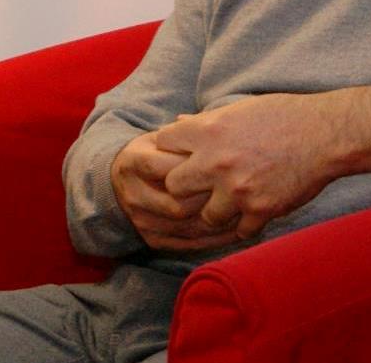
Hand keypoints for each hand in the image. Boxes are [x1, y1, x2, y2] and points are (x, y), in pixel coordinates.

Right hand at [110, 131, 242, 251]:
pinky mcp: (152, 239)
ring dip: (218, 222)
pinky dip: (214, 238)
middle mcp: (133, 194)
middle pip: (179, 205)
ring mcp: (141, 220)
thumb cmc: (157, 150)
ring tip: (244, 211)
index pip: (169, 170)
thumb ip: (187, 133)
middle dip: (212, 199)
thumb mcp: (165, 137)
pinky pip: (187, 244)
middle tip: (241, 191)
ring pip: (186, 227)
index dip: (200, 168)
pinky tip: (235, 227)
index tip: (227, 161)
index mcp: (134, 161)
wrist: (125, 178)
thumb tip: (217, 127)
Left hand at [155, 87, 370, 240]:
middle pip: (173, 186)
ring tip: (231, 201)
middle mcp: (216, 161)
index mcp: (209, 130)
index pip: (164, 143)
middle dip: (185, 186)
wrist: (325, 134)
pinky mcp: (260, 210)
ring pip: (205, 216)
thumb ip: (205, 121)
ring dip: (216, 211)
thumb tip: (177, 123)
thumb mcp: (239, 109)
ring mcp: (237, 189)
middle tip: (200, 185)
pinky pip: (239, 230)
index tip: (181, 153)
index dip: (171, 149)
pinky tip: (254, 210)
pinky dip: (246, 223)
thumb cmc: (283, 115)